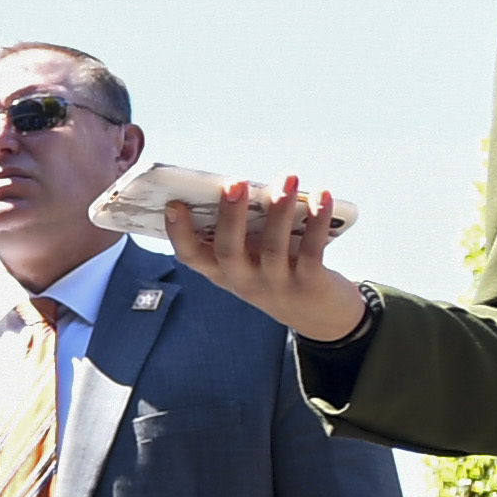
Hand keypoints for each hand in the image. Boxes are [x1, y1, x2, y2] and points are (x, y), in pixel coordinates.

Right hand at [165, 182, 369, 345]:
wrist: (322, 318)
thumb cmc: (281, 274)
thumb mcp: (254, 259)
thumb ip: (246, 231)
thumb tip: (247, 186)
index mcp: (224, 273)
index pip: (192, 257)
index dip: (179, 233)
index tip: (173, 204)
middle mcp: (245, 283)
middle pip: (229, 252)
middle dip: (230, 216)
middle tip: (235, 183)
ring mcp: (276, 286)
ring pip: (273, 248)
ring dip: (280, 210)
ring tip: (288, 179)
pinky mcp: (310, 285)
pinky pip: (311, 251)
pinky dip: (317, 222)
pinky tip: (323, 196)